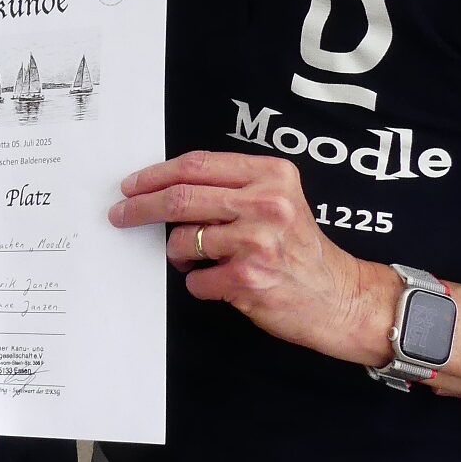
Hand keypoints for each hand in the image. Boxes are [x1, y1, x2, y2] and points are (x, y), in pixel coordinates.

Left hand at [109, 150, 394, 362]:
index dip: (156, 174)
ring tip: (196, 259)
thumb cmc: (301, 250)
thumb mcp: (279, 200)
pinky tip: (220, 282)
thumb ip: (233, 187)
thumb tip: (168, 187)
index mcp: (271, 175)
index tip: (132, 185)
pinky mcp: (248, 278)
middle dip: (141, 207)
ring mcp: (257, 241)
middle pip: (181, 198)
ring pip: (183, 240)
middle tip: (121, 214)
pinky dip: (199, 283)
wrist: (339, 296)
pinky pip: (196, 279)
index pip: (197, 165)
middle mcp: (267, 203)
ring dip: (179, 254)